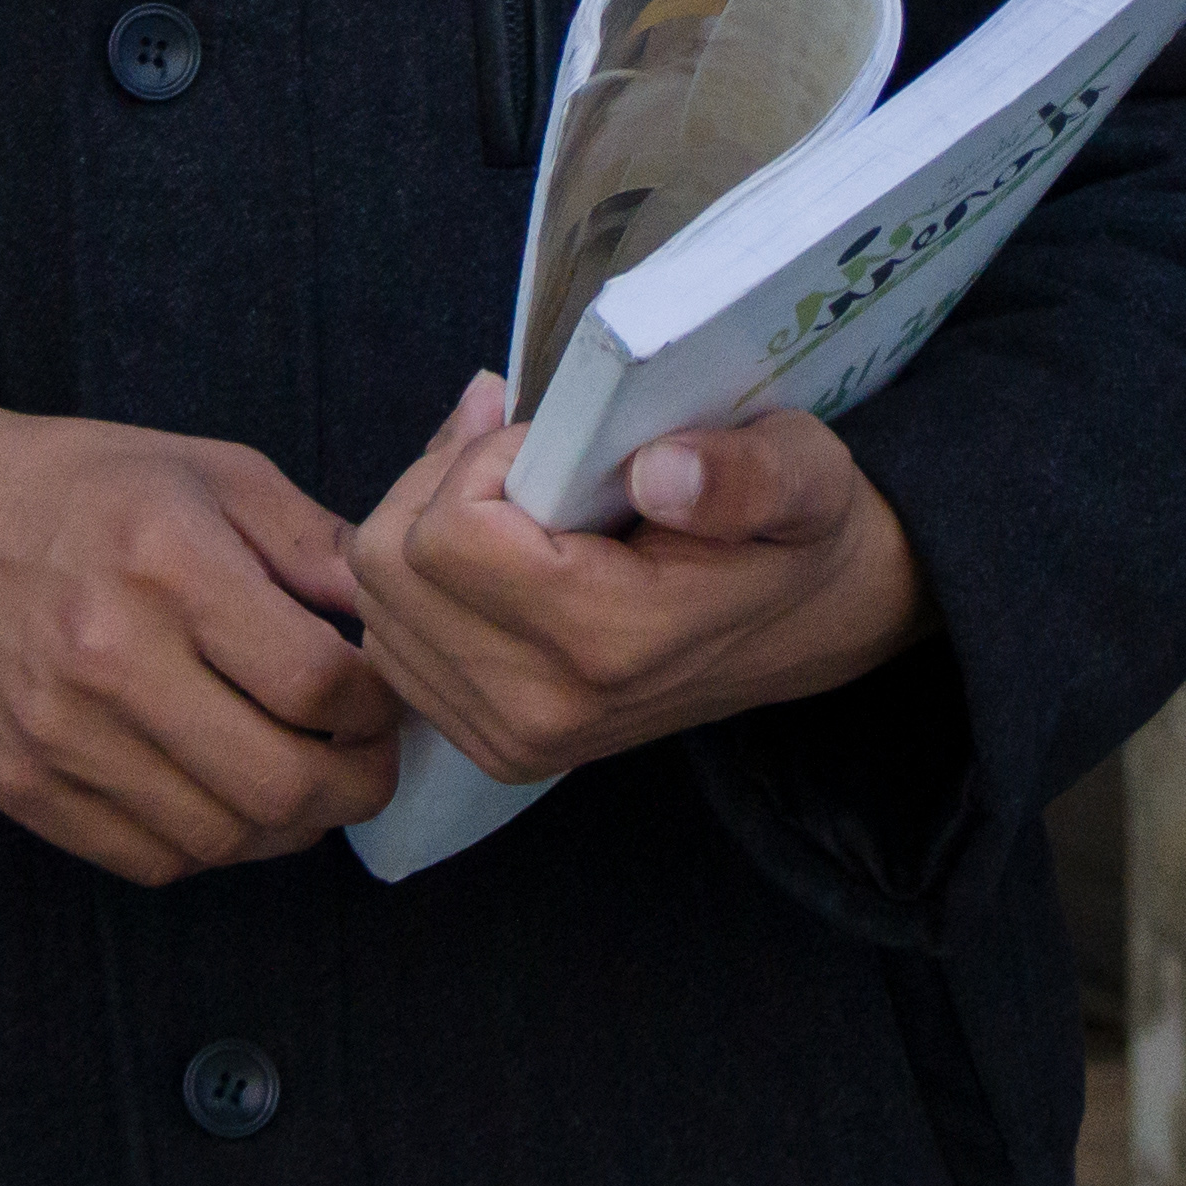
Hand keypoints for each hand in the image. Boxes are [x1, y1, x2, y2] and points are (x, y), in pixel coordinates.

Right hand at [0, 387, 396, 883]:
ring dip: (287, 826)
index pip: (318, 684)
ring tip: (301, 780)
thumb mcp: (218, 474)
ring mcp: (55, 733)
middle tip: (367, 764)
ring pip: (221, 838)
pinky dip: (210, 844)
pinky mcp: (20, 786)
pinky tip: (223, 794)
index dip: (379, 708)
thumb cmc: (93, 489)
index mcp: (168, 562)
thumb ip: (319, 548)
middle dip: (354, 786)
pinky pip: (150, 859)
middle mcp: (106, 656)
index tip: (383, 699)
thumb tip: (400, 625)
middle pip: (278, 783)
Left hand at [346, 374, 931, 789]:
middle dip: (438, 484)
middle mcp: (542, 709)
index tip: (549, 440)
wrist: (809, 627)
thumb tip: (659, 473)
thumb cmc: (796, 531)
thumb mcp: (801, 472)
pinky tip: (491, 549)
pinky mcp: (489, 745)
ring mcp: (509, 739)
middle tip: (519, 451)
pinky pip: (391, 642)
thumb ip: (741, 474)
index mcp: (611, 641)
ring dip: (422, 526)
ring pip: (376, 602)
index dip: (479, 460)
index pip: (446, 535)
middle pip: (388, 565)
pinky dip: (420, 580)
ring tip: (510, 495)